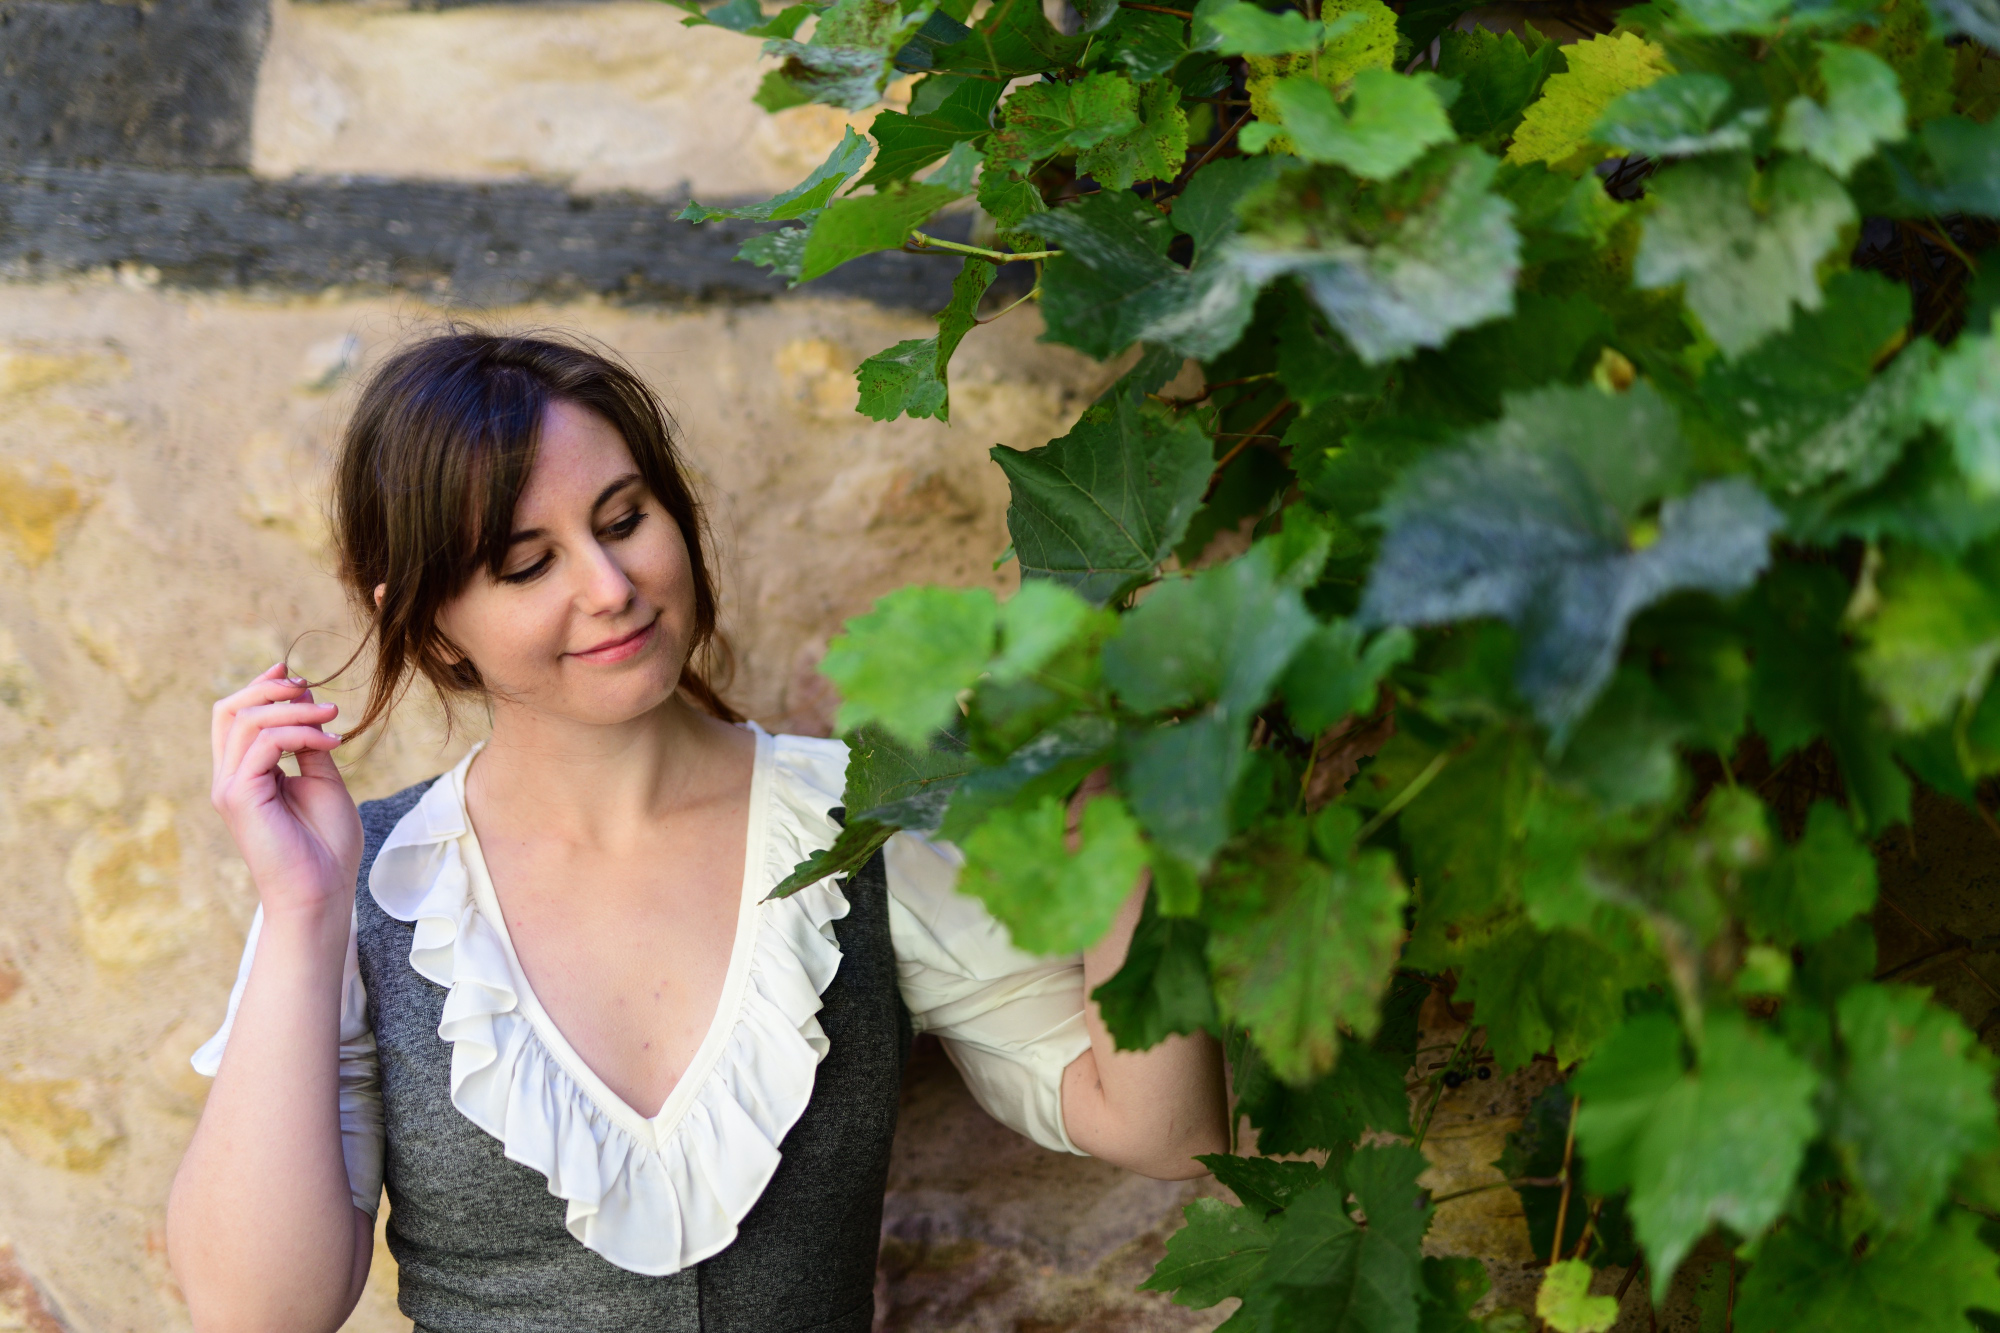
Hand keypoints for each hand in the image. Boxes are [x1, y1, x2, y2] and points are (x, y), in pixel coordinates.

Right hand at [210, 663, 361, 922]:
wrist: (322, 892)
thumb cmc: (325, 845)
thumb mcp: (323, 781)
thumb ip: (309, 744)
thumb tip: (307, 703)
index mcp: (245, 774)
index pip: (235, 717)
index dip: (260, 687)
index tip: (296, 674)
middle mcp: (229, 778)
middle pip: (230, 710)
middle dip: (272, 690)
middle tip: (314, 691)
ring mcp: (230, 788)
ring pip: (247, 721)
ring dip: (295, 710)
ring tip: (334, 719)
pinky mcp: (240, 797)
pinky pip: (264, 744)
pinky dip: (300, 734)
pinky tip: (331, 743)